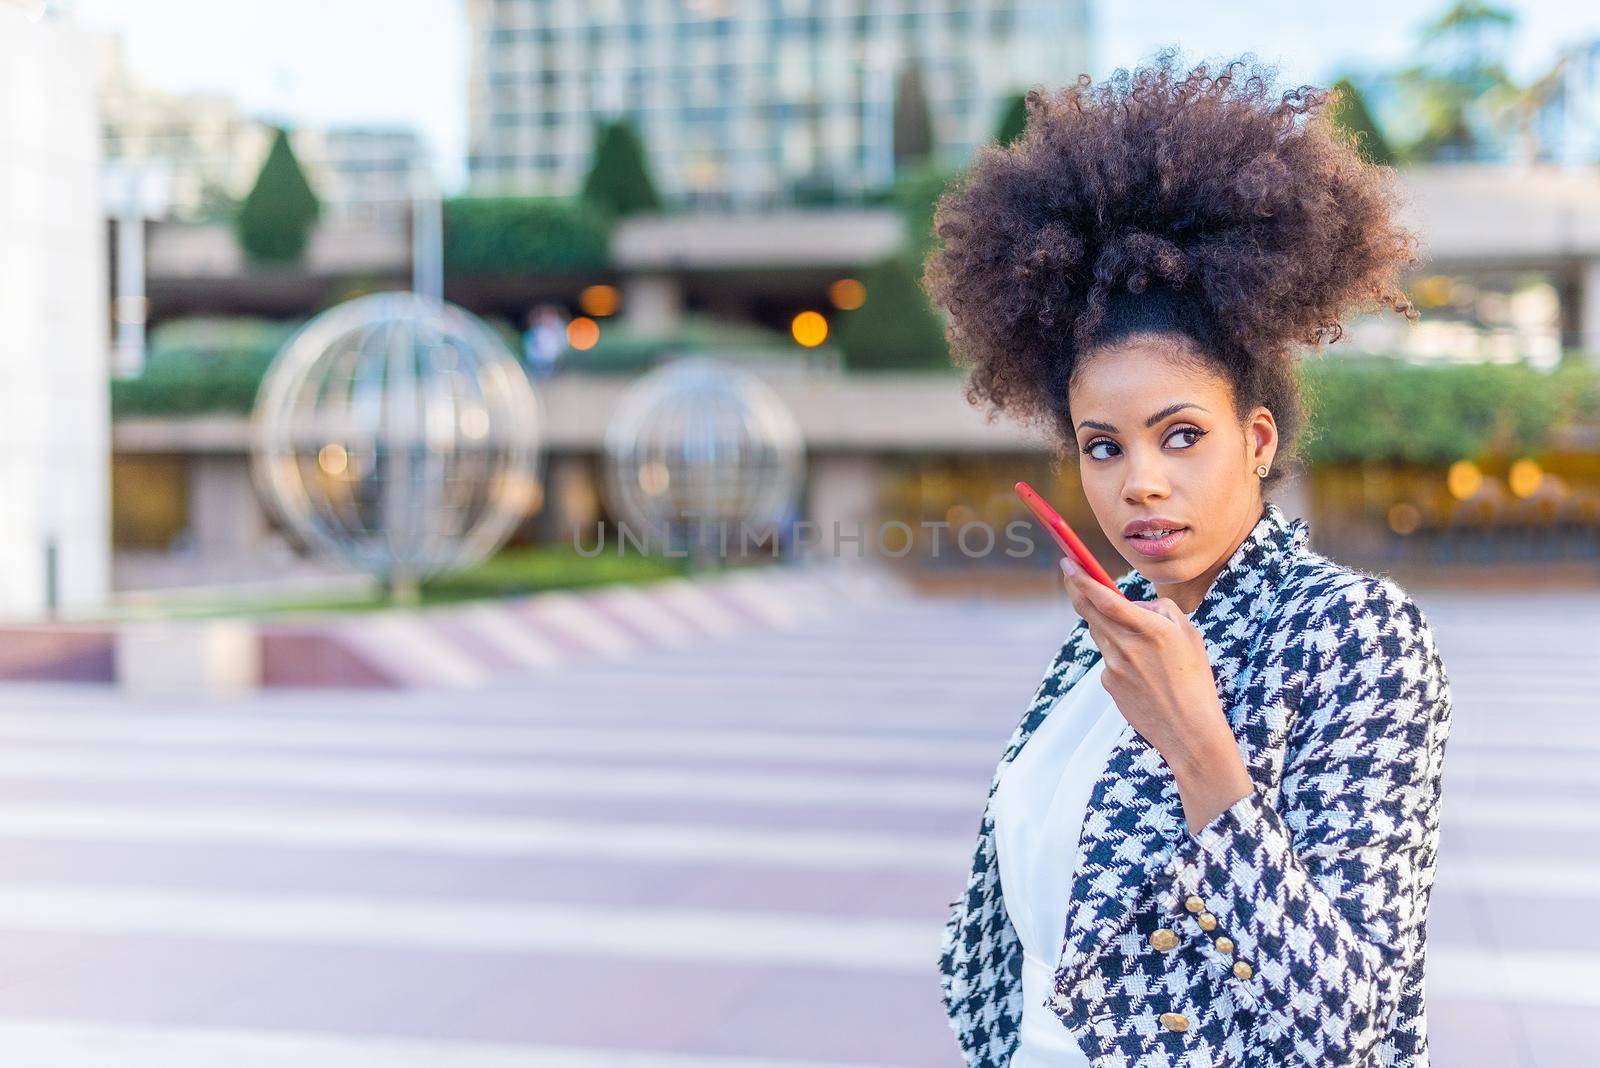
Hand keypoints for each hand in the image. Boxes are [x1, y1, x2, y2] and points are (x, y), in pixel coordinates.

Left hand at [1057, 555, 1254, 831]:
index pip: (1104, 598)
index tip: (1068, 562)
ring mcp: (1113, 667)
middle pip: (1089, 611)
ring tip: (1138, 636)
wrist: (1189, 731)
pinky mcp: (1109, 684)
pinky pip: (1108, 657)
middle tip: (1070, 571)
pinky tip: (1144, 672)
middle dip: (1077, 588)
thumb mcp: (1189, 635)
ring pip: (1099, 632)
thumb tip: (1133, 604)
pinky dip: (1119, 653)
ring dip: (1104, 621)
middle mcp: (1126, 647)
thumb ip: (1159, 610)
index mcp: (1149, 630)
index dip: (1081, 578)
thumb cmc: (1195, 679)